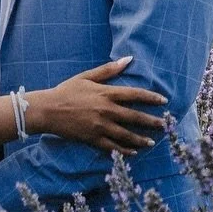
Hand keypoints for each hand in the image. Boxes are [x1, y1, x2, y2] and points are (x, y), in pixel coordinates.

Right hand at [30, 57, 164, 152]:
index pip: (134, 94)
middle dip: (152, 122)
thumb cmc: (66, 90)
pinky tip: (133, 152)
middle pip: (135, 117)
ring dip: (141, 139)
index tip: (164, 101)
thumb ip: (109, 70)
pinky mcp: (92, 139)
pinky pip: (112, 146)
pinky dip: (124, 150)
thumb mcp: (87, 76)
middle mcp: (106, 110)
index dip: (151, 98)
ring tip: (152, 142)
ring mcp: (100, 126)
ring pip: (126, 135)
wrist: (48, 109)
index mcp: (106, 93)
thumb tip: (128, 59)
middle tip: (164, 125)